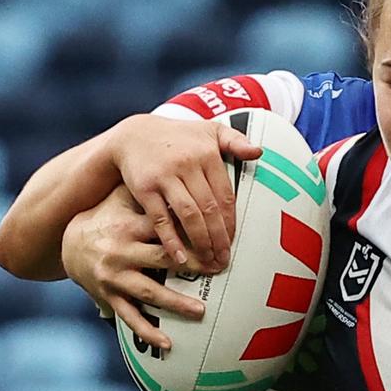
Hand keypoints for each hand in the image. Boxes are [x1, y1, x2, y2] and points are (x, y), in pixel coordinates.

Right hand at [62, 185, 216, 349]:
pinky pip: (130, 317)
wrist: (68, 241)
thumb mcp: (126, 197)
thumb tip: (191, 174)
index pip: (165, 228)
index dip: (192, 233)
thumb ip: (155, 191)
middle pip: (162, 259)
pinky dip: (148, 331)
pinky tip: (168, 343)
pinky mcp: (108, 297)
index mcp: (129, 224)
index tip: (218, 239)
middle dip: (192, 265)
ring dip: (176, 303)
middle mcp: (120, 251)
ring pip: (149, 292)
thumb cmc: (110, 215)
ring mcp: (114, 276)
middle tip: (218, 269)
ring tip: (201, 311)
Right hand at [107, 113, 261, 267]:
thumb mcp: (208, 130)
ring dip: (201, 241)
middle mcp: (187, 164)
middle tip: (223, 259)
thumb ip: (235, 141)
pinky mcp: (145, 188)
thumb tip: (258, 152)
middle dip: (219, 237)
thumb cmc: (176, 137)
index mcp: (207, 153)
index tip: (233, 241)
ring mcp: (165, 177)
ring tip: (207, 260)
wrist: (132, 135)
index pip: (225, 195)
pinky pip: (161, 218)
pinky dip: (171, 239)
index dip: (230, 221)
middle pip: (210, 208)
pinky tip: (180, 256)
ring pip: (189, 215)